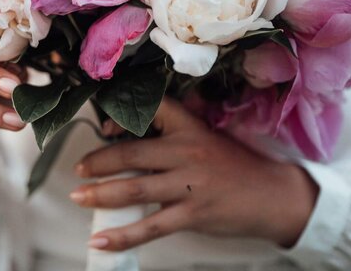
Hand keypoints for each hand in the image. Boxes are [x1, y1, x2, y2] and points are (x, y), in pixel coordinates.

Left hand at [71, 98, 317, 250]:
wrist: (273, 195)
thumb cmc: (234, 165)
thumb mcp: (206, 138)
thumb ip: (172, 137)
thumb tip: (126, 141)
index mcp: (190, 127)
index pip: (151, 110)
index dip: (120, 118)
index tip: (101, 128)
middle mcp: (187, 151)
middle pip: (132, 152)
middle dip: (98, 162)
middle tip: (77, 170)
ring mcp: (189, 184)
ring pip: (135, 188)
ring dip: (100, 194)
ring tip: (78, 197)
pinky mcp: (193, 213)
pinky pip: (150, 227)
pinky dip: (122, 235)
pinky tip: (100, 240)